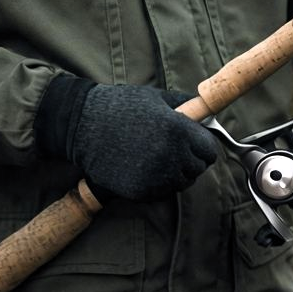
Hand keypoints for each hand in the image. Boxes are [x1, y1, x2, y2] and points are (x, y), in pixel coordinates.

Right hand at [34, 76, 217, 201]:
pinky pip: (161, 193)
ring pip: (181, 183)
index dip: (202, 147)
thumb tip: (206, 114)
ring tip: (156, 159)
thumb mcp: (156, 98)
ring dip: (174, 174)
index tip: (192, 144)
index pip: (210, 151)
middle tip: (171, 150)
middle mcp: (171, 155)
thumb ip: (185, 106)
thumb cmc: (120, 107)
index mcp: (179, 130)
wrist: (82, 125)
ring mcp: (156, 176)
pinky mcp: (141, 191)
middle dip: (189, 160)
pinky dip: (157, 184)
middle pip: (197, 169)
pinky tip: (142, 168)